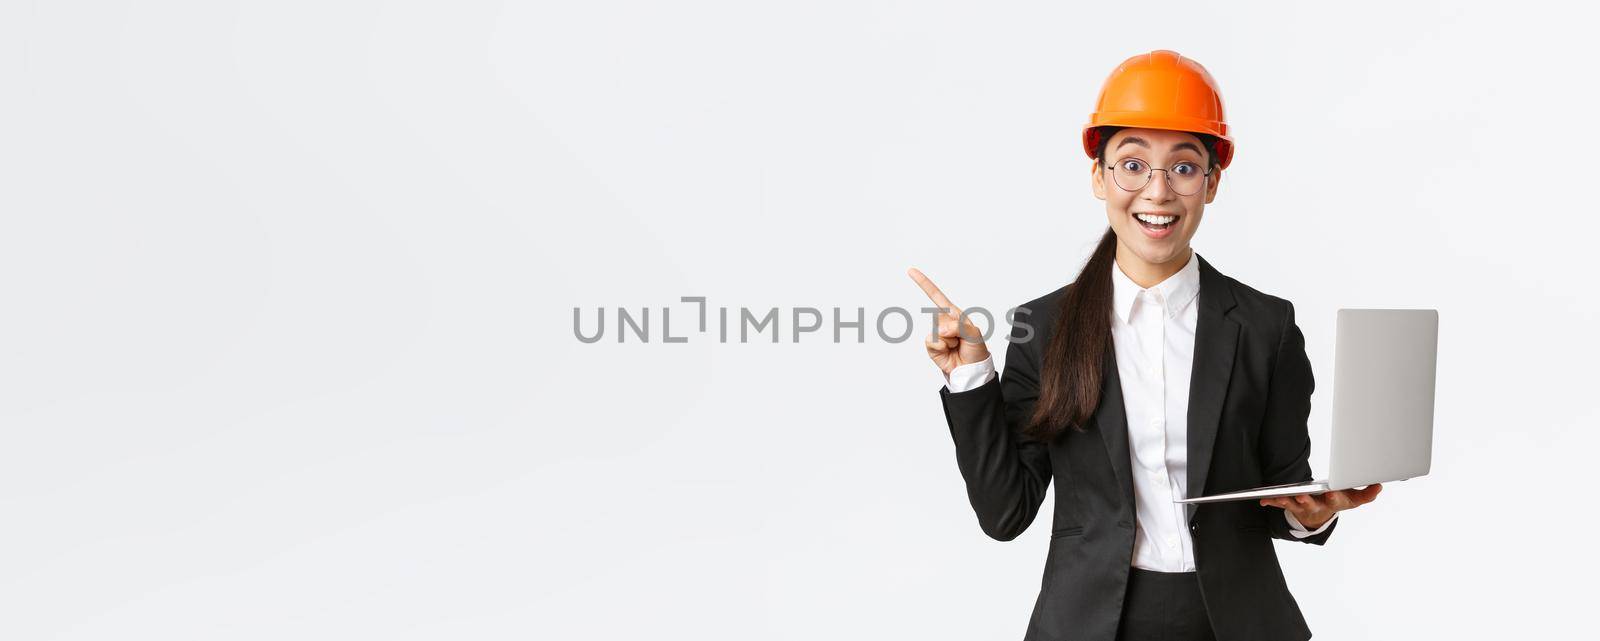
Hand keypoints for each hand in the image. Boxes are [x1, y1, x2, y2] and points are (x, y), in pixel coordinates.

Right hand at [907, 267, 989, 375]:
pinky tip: (948, 351)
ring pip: (937, 331)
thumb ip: (958, 326)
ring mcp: (937, 334)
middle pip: (939, 317)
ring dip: (950, 340)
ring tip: (956, 346)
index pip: (936, 296)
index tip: (911, 271)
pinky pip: (932, 341)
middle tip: (962, 339)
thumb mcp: (974, 334)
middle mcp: (943, 322)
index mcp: (954, 314)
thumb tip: (941, 329)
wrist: (971, 371)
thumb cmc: (975, 351)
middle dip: (953, 329)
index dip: (923, 283)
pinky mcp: (932, 346)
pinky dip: (942, 347)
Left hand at [1260, 484, 1382, 529]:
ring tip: (1280, 497)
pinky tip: (1263, 499)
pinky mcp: (1291, 505)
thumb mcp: (1354, 499)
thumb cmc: (1339, 501)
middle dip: (1308, 501)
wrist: (1321, 515)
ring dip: (1287, 501)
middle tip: (1303, 497)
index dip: (1334, 498)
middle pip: (1312, 505)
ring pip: (1294, 505)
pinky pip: (1279, 503)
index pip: (1335, 501)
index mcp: (1333, 503)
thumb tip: (1379, 485)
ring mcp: (1303, 507)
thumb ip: (1367, 493)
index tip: (1332, 494)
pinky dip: (1271, 502)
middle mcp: (1317, 506)